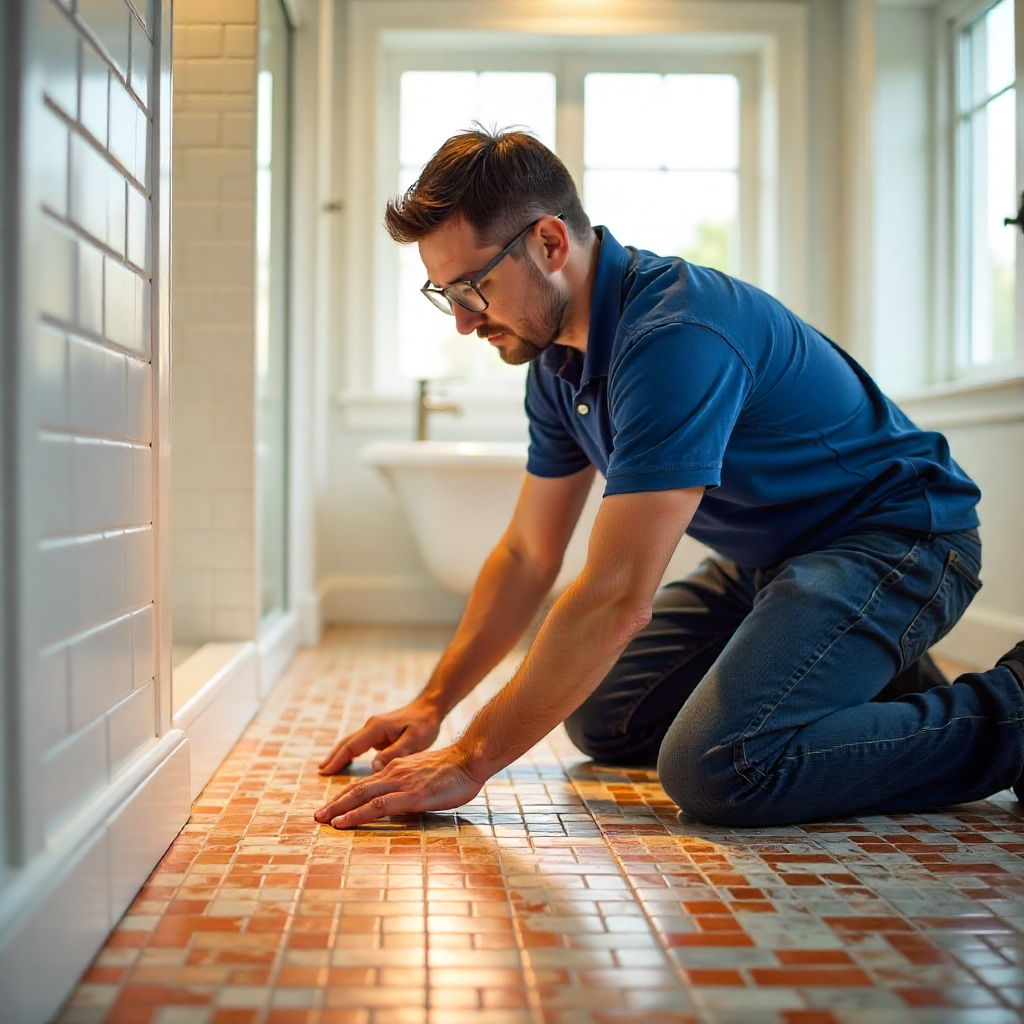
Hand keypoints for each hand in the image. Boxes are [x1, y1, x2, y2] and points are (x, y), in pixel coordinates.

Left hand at [314, 746, 483, 827]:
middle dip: (335, 803)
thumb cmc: (454, 770)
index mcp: (398, 768)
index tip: (332, 808)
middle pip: (358, 789)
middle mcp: (394, 773)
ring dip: (340, 809)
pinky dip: (357, 814)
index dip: (346, 796)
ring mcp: (401, 784)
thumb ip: (409, 785)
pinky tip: (345, 822)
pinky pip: (378, 806)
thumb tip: (398, 802)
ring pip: (362, 797)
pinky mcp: (412, 796)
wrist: (471, 758)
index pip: (366, 784)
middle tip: (316, 816)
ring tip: (323, 820)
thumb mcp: (425, 775)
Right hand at [318, 698, 442, 774]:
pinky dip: (349, 753)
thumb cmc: (424, 724)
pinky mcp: (378, 733)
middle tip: (320, 772)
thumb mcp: (414, 740)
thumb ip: (395, 753)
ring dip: (338, 755)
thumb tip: (375, 768)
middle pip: (347, 743)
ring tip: (326, 769)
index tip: (326, 771)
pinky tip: (345, 762)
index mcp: (377, 727)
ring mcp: (374, 729)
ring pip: (351, 743)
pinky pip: (359, 744)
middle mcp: (372, 726)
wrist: (430, 708)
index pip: (352, 745)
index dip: (338, 759)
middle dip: (333, 757)